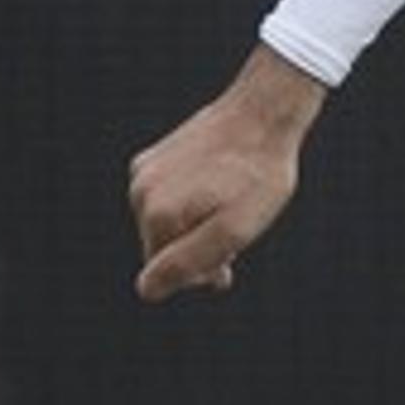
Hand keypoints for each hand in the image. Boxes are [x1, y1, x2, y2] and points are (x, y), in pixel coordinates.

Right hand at [127, 46, 327, 300]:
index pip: (160, 277)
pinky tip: (217, 186)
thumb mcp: (234, 231)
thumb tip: (147, 291)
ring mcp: (143, 172)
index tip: (230, 259)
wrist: (264, 113)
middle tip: (236, 230)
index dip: (198, 275)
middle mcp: (140, 193)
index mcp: (158, 215)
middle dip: (196, 250)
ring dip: (194, 226)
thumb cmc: (257, 176)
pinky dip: (189, 202)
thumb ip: (189, 265)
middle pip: (161, 250)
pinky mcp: (153, 157)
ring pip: (165, 225)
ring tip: (229, 203)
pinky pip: (166, 199)